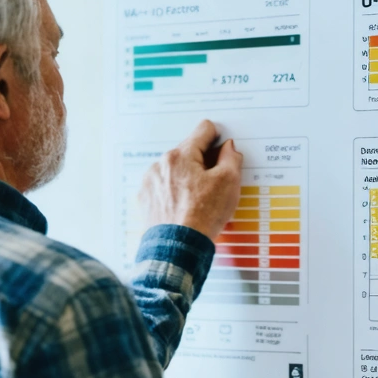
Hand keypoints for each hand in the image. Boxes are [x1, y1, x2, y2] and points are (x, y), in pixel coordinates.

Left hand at [139, 120, 242, 240]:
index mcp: (181, 155)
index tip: (222, 148)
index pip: (203, 130)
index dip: (218, 138)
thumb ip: (231, 158)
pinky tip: (184, 207)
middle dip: (203, 162)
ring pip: (175, 169)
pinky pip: (163, 187)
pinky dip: (174, 192)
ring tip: (198, 200)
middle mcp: (161, 164)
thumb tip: (229, 148)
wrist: (177, 247)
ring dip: (187, 178)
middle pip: (188, 152)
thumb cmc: (202, 216)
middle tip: (214, 183)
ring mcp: (151, 182)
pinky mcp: (145, 198)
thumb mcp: (229, 183)